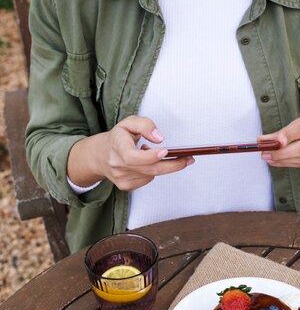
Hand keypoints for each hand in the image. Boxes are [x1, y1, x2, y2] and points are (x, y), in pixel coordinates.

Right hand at [67, 116, 193, 190]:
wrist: (100, 156)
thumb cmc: (118, 137)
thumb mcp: (129, 123)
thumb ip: (145, 125)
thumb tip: (160, 138)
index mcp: (116, 147)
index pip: (132, 157)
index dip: (150, 156)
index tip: (165, 151)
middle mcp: (118, 165)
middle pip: (149, 170)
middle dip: (172, 165)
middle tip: (188, 159)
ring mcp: (121, 178)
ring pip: (151, 174)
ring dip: (160, 164)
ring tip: (155, 153)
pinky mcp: (126, 186)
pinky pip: (148, 179)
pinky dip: (152, 171)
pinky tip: (145, 162)